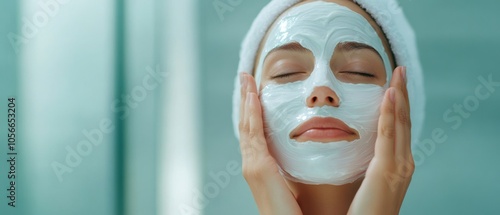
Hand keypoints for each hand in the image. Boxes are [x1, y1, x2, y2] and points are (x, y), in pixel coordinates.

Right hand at [239, 73, 302, 214]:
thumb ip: (293, 169)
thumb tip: (306, 155)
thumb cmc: (296, 213)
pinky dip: (252, 114)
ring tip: (246, 80)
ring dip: (246, 101)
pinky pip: (254, 134)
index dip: (254, 110)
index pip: (256, 132)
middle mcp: (253, 164)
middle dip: (246, 100)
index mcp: (262, 167)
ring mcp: (253, 166)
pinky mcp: (257, 168)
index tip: (255, 90)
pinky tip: (253, 96)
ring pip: (248, 125)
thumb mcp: (294, 183)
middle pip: (248, 124)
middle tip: (246, 77)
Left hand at [348, 66, 414, 214]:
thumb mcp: (365, 184)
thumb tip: (348, 150)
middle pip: (403, 121)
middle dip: (402, 95)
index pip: (397, 128)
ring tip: (398, 75)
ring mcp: (398, 168)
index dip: (397, 106)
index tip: (393, 85)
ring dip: (399, 97)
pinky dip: (390, 114)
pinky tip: (389, 95)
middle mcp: (402, 163)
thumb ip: (364, 166)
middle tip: (400, 71)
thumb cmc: (361, 213)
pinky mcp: (387, 172)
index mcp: (396, 165)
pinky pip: (388, 136)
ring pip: (399, 124)